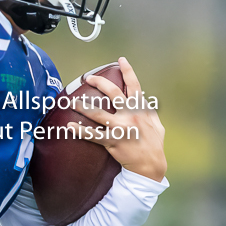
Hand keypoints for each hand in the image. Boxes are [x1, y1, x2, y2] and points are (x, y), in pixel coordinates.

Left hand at [71, 57, 166, 181]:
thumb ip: (148, 112)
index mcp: (141, 109)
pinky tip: (69, 127)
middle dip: (100, 82)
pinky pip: (92, 135)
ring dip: (83, 106)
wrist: (150, 166)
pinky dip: (80, 131)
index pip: (134, 86)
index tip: (120, 60)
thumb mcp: (157, 124)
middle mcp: (130, 116)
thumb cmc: (154, 144)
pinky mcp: (112, 142)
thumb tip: (143, 101)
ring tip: (71, 101)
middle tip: (88, 77)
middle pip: (113, 93)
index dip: (128, 71)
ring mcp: (120, 128)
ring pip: (98, 114)